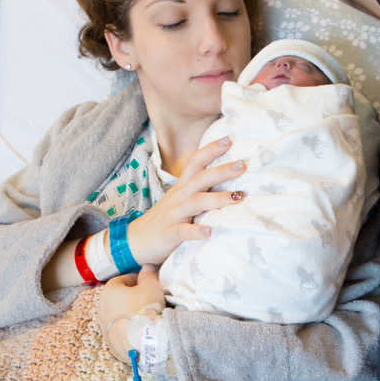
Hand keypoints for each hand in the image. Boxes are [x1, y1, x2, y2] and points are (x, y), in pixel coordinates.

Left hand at [97, 265, 164, 359]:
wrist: (141, 342)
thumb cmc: (145, 309)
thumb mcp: (152, 286)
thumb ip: (149, 275)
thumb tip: (147, 268)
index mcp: (109, 290)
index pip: (121, 279)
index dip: (135, 279)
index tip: (146, 281)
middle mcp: (102, 307)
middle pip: (117, 297)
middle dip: (131, 296)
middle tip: (147, 297)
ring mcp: (104, 326)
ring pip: (117, 314)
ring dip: (129, 312)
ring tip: (145, 314)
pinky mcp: (110, 342)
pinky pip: (120, 329)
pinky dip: (128, 327)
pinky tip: (141, 329)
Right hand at [126, 136, 244, 265]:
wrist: (136, 241)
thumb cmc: (165, 220)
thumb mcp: (181, 200)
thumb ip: (199, 191)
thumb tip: (226, 182)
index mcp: (182, 187)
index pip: (196, 162)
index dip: (211, 150)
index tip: (229, 139)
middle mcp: (179, 197)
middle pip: (201, 178)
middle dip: (222, 170)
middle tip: (243, 164)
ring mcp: (174, 214)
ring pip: (196, 202)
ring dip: (218, 198)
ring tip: (238, 197)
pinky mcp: (170, 233)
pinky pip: (183, 231)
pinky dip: (196, 231)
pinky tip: (209, 232)